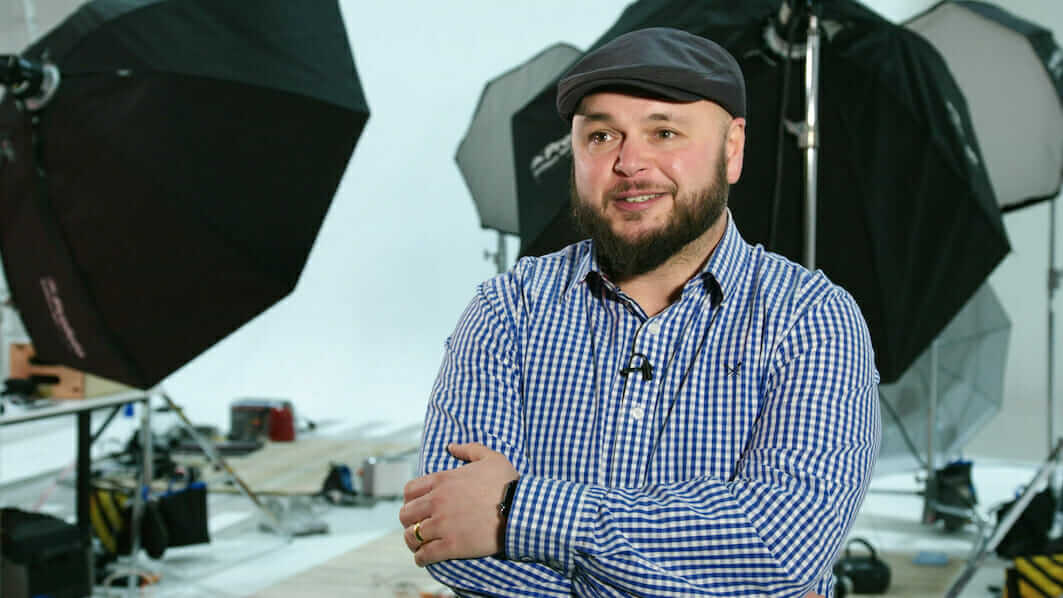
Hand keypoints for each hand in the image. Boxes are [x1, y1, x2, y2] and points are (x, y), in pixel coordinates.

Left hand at [398, 442, 518, 566]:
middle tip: (418, 526)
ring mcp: (442, 524)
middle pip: (405, 514)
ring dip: (413, 541)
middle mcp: (437, 501)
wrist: (520, 509)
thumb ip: (469, 449)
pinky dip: (421, 558)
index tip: (417, 507)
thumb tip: (451, 446)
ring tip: (419, 544)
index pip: (409, 491)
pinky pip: (424, 554)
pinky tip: (424, 558)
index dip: (410, 500)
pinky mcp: (451, 545)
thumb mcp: (491, 457)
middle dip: (409, 521)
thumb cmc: (507, 483)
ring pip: (411, 536)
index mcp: (442, 480)